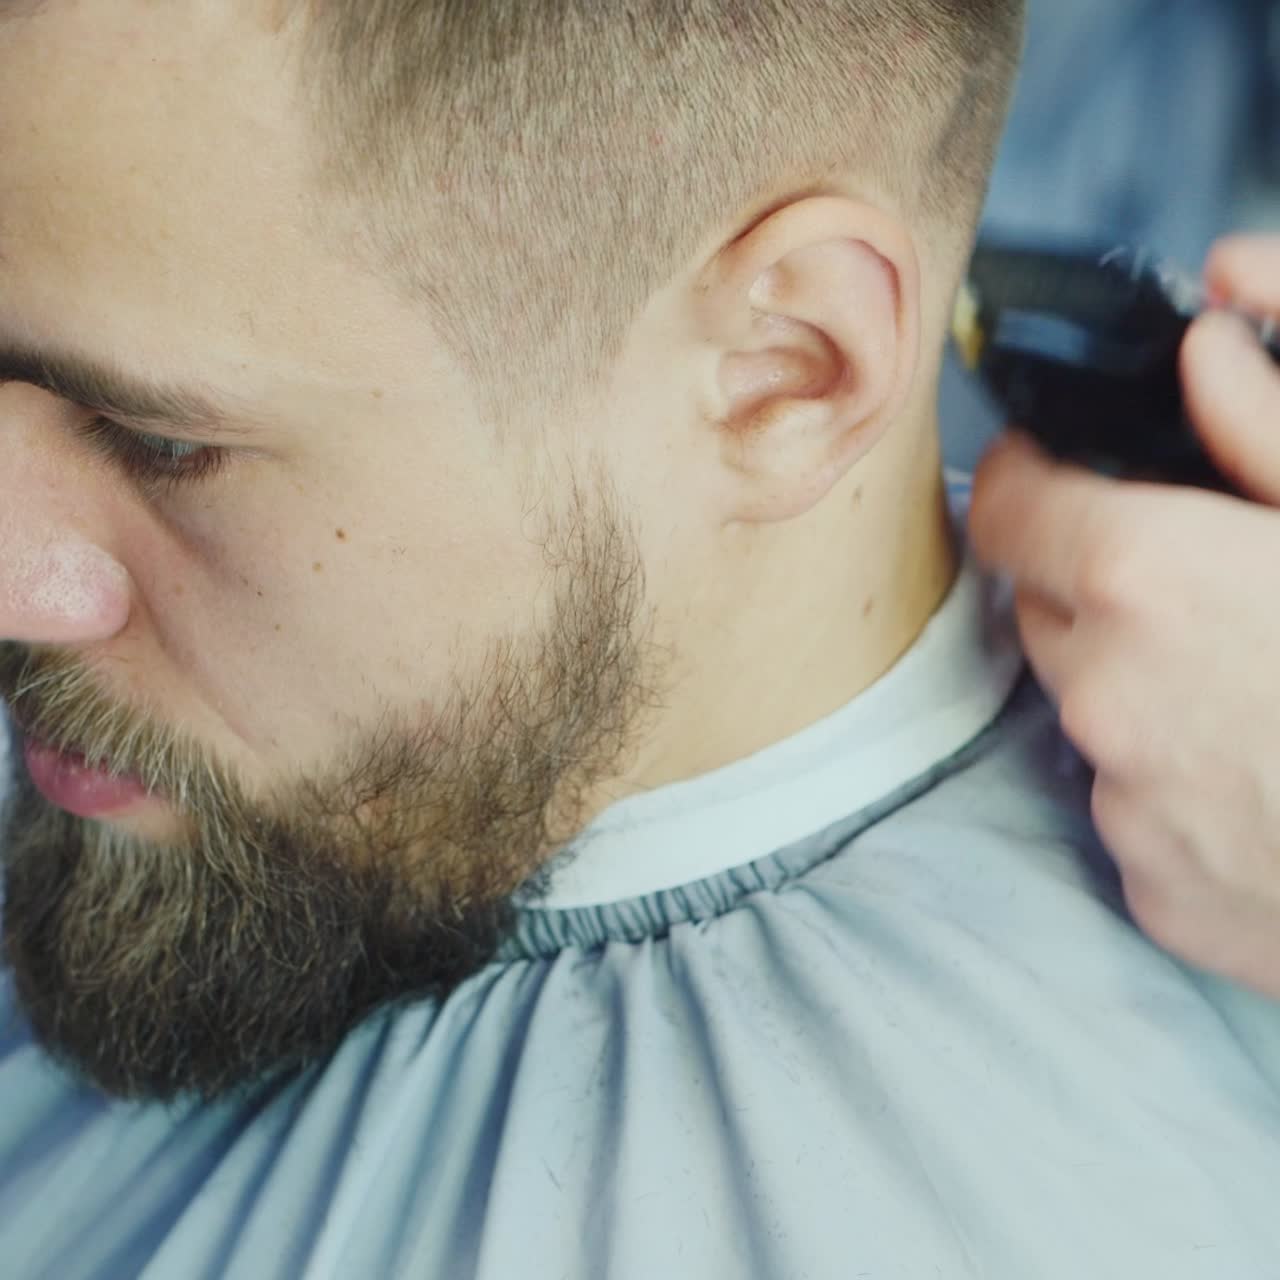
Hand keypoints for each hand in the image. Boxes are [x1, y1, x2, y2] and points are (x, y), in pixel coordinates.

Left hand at [967, 235, 1279, 999]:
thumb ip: (1270, 431)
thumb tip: (1203, 353)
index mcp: (1145, 581)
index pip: (1007, 506)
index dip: (1029, 478)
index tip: (1058, 471)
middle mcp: (1105, 695)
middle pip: (1050, 610)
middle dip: (1102, 588)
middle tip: (1209, 591)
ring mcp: (1125, 805)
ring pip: (1093, 713)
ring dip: (1146, 690)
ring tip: (1262, 698)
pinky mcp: (1155, 890)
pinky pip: (1134, 812)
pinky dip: (1179, 791)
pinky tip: (1270, 789)